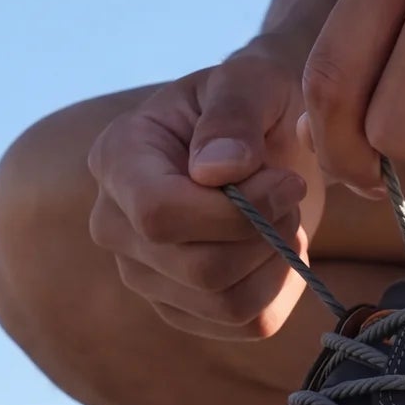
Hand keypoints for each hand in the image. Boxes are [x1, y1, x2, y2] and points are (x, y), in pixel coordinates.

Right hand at [87, 48, 325, 339]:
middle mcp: (115, 224)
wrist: (265, 136)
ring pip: (224, 302)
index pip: (159, 214)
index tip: (286, 180)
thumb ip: (234, 113)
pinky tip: (279, 246)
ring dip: (277, 259)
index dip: (233, 210)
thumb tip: (219, 170)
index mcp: (118, 158)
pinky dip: (282, 286)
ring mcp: (143, 273)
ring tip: (283, 214)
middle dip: (264, 231)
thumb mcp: (251, 81)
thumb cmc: (253, 101)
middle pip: (197, 268)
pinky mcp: (181, 308)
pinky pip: (246, 323)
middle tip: (290, 189)